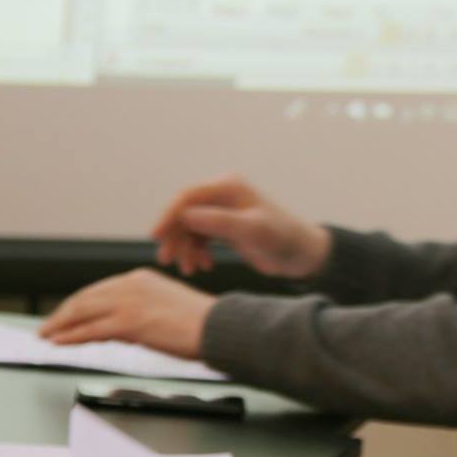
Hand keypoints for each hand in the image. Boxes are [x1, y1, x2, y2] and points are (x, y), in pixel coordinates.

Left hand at [38, 268, 214, 358]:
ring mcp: (129, 303)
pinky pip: (91, 330)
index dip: (78, 303)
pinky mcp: (129, 322)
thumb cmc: (201, 322)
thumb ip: (142, 310)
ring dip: (60, 325)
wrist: (217, 327)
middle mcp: (131, 285)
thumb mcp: (167, 306)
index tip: (67, 313)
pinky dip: (70, 337)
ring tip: (46, 335)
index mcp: (141, 278)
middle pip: (85, 298)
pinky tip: (59, 342)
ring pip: (83, 312)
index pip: (99, 290)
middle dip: (63, 313)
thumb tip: (120, 328)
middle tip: (48, 326)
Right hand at [151, 175, 331, 279]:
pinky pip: (199, 238)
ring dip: (185, 248)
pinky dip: (196, 252)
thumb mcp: (252, 231)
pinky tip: (203, 266)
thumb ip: (220, 222)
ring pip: (189, 228)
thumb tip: (186, 216)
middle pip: (184, 213)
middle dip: (175, 237)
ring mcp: (222, 211)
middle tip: (168, 260)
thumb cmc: (283, 239)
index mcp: (228, 187)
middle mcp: (222, 195)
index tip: (155, 235)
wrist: (301, 256)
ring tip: (190, 269)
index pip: (188, 197)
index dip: (169, 215)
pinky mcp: (224, 228)